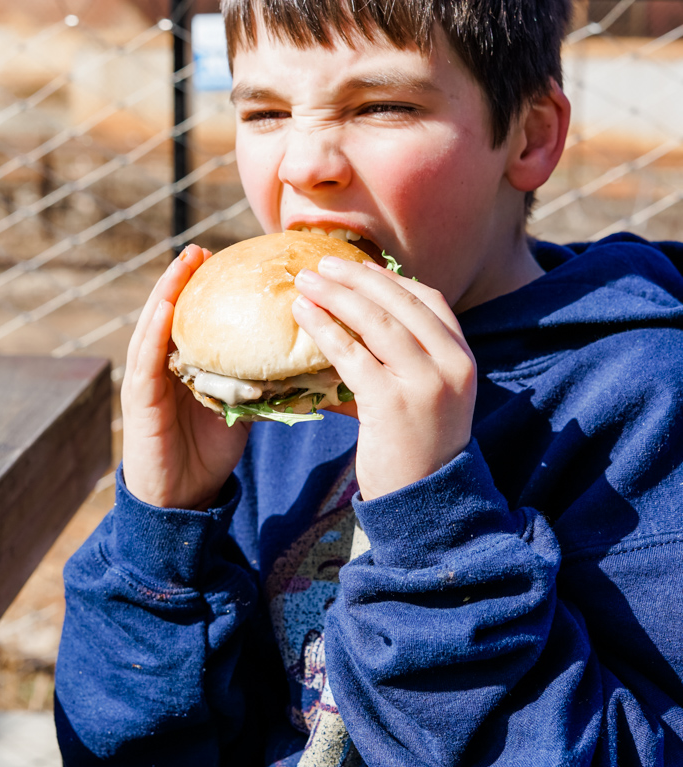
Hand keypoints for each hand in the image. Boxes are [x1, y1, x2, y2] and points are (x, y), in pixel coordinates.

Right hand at [121, 245, 250, 509]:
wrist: (183, 498)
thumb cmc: (208, 453)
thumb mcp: (240, 410)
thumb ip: (256, 381)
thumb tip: (297, 361)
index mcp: (184, 366)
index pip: (191, 318)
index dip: (201, 288)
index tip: (221, 257)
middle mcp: (161, 366)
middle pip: (169, 312)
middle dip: (182, 279)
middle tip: (200, 249)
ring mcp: (146, 379)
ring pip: (153, 326)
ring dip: (166, 292)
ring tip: (182, 263)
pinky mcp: (139, 398)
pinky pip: (146, 359)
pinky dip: (154, 330)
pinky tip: (164, 307)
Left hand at [292, 258, 475, 500]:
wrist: (424, 503)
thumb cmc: (415, 447)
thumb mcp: (427, 396)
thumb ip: (405, 360)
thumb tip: (354, 322)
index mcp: (462, 358)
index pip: (429, 300)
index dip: (391, 279)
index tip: (358, 268)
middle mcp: (451, 365)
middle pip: (401, 302)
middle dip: (358, 277)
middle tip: (321, 264)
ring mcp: (425, 383)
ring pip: (377, 322)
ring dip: (337, 295)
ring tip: (306, 282)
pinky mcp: (392, 403)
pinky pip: (353, 355)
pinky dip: (325, 330)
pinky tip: (304, 315)